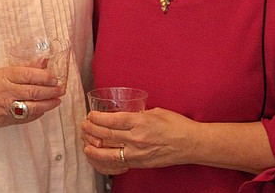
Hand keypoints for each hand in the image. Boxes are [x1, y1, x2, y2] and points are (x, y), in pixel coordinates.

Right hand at [0, 65, 64, 129]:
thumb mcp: (3, 73)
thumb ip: (25, 69)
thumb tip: (44, 61)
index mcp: (5, 76)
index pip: (30, 75)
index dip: (45, 77)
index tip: (55, 78)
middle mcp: (6, 91)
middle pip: (34, 91)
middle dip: (51, 91)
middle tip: (61, 89)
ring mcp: (6, 107)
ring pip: (33, 106)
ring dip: (48, 104)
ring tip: (57, 100)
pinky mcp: (7, 120)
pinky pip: (27, 117)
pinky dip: (38, 113)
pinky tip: (45, 109)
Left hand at [81, 108, 196, 174]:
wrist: (190, 144)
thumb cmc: (177, 125)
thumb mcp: (156, 112)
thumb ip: (139, 114)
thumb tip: (126, 114)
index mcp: (141, 122)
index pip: (113, 120)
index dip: (98, 118)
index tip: (91, 115)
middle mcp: (137, 139)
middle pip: (108, 135)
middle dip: (92, 130)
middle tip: (84, 125)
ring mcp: (137, 153)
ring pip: (109, 152)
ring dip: (94, 147)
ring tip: (85, 143)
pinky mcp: (140, 163)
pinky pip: (118, 162)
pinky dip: (106, 159)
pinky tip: (99, 156)